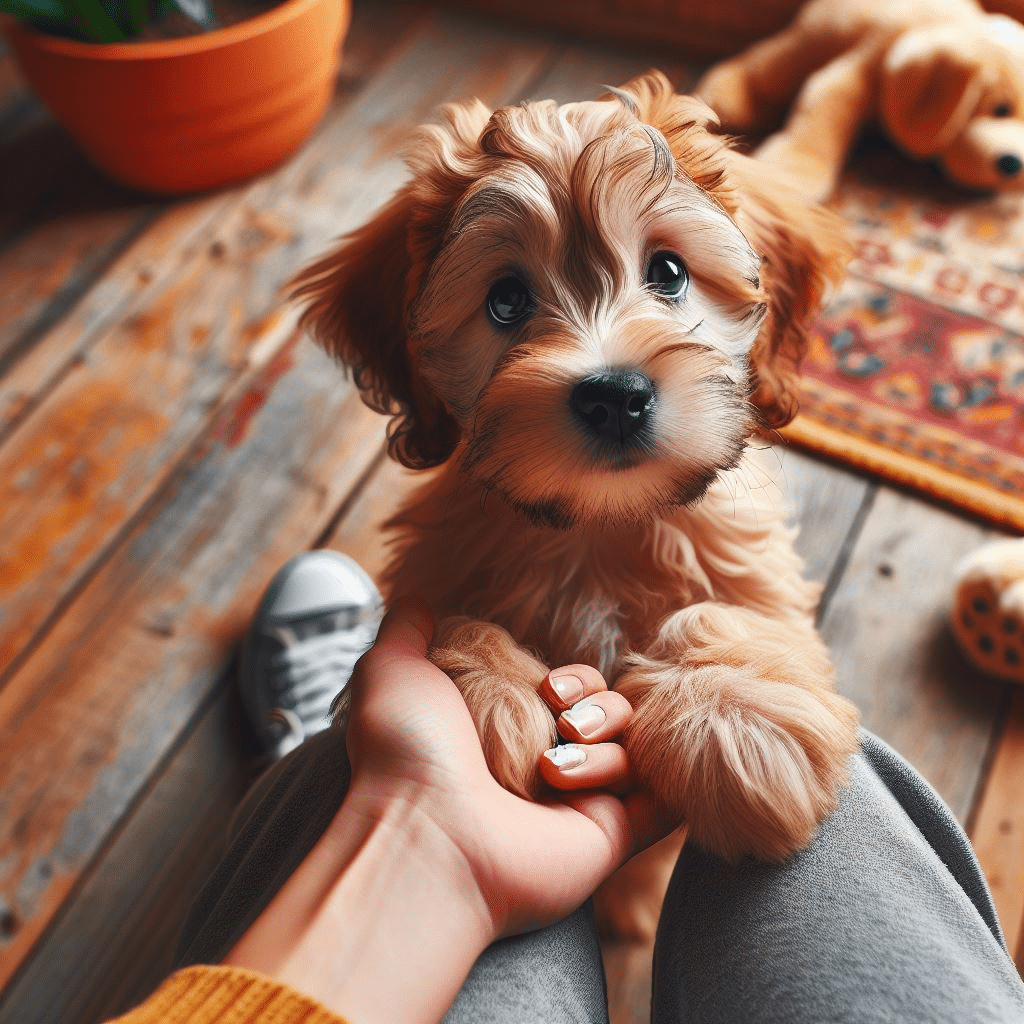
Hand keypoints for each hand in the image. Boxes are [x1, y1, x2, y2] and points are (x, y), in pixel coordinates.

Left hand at [226, 598, 672, 1022]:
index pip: (575, 697)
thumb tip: (415, 600)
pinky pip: (665, 804)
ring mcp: (581, 810)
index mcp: (511, 737)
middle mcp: (549, 774)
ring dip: (605, 747)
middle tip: (561, 719)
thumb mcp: (393, 672)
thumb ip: (407, 630)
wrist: (424, 831)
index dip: (575, 681)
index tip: (548, 686)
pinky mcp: (611, 841)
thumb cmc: (405, 755)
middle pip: (613, 717)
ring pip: (636, 752)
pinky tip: (622, 771)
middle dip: (598, 705)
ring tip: (555, 768)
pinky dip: (660, 782)